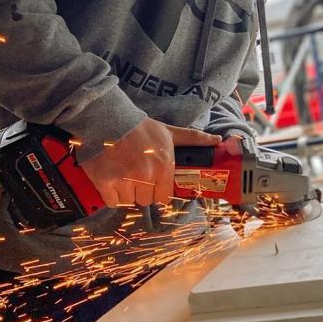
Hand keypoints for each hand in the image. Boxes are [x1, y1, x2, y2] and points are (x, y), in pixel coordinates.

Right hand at [80, 118, 221, 207]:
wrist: (108, 120)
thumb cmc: (140, 128)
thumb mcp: (169, 132)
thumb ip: (193, 139)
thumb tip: (217, 140)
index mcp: (163, 167)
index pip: (164, 197)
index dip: (158, 190)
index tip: (152, 181)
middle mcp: (145, 176)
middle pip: (146, 201)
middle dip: (141, 190)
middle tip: (135, 174)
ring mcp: (124, 181)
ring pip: (129, 201)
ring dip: (126, 192)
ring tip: (122, 173)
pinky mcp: (104, 183)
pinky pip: (113, 202)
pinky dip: (111, 193)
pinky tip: (111, 178)